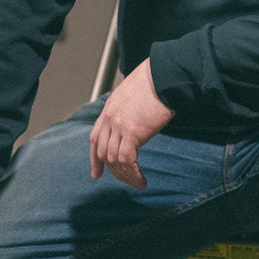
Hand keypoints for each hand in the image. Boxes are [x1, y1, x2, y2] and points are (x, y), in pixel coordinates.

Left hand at [89, 58, 174, 188]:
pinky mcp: (132, 132)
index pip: (95, 139)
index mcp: (109, 109)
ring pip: (114, 160)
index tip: (97, 173)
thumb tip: (135, 127)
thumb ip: (127, 112)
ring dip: (125, 175)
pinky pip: (127, 160)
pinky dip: (133, 173)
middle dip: (113, 171)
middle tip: (126, 180)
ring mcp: (119, 126)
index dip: (95, 159)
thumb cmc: (155, 83)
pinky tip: (141, 179)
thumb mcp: (132, 97)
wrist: (163, 76)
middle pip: (103, 152)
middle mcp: (109, 119)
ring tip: (138, 183)